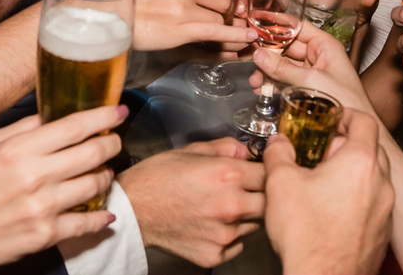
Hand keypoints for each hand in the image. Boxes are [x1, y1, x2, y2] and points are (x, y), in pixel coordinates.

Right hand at [0, 106, 125, 272]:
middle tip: (114, 141)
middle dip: (111, 143)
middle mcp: (34, 176)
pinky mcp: (45, 235)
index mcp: (18, 150)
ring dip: (106, 176)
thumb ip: (22, 128)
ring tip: (103, 173)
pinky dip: (102, 217)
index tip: (118, 111)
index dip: (103, 116)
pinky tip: (105, 212)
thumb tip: (52, 115)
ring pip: (95, 185)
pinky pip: (87, 223)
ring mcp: (42, 208)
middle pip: (93, 152)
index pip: (74, 126)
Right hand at [118, 137, 264, 266]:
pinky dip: (232, 235)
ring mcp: (224, 234)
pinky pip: (238, 244)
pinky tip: (213, 224)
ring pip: (255, 225)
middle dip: (262, 195)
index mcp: (228, 175)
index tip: (261, 171)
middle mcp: (230, 206)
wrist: (132, 209)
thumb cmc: (158, 176)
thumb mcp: (193, 150)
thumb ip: (227, 148)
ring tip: (223, 206)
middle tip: (246, 190)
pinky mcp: (215, 254)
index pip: (271, 173)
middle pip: (270, 203)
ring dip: (247, 215)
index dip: (267, 171)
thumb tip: (249, 151)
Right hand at [125, 0, 255, 50]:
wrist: (104, 11)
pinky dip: (235, 36)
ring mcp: (184, 4)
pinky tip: (246, 38)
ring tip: (221, 30)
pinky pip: (217, 32)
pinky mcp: (181, 27)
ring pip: (222, 16)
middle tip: (223, 18)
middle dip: (228, 10)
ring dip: (224, 25)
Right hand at [250, 22, 376, 115]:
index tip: (257, 22)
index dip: (277, 24)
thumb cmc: (345, 101)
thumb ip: (283, 68)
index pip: (297, 27)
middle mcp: (319, 55)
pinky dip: (274, 83)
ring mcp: (313, 71)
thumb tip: (259, 55)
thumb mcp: (311, 81)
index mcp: (325, 45)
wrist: (355, 130)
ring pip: (285, 64)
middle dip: (268, 53)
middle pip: (287, 46)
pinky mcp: (308, 87)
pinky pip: (287, 79)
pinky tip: (262, 90)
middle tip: (249, 59)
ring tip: (255, 82)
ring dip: (268, 71)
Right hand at [264, 110, 393, 274]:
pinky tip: (333, 209)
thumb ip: (278, 153)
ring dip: (354, 173)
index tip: (332, 120)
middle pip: (372, 148)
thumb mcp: (280, 182)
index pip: (365, 121)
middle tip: (323, 152)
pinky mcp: (383, 232)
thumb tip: (278, 143)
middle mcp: (381, 183)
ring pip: (375, 177)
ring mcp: (386, 210)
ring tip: (325, 182)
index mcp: (360, 162)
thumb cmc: (307, 235)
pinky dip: (359, 198)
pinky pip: (375, 203)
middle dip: (348, 145)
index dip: (346, 115)